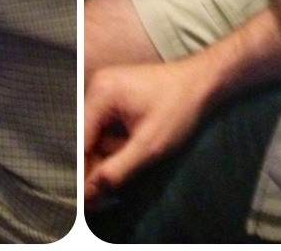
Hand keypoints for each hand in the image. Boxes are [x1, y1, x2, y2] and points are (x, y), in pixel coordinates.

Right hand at [84, 57, 214, 204]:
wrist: (201, 82)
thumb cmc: (177, 110)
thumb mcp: (149, 146)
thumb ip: (117, 170)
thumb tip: (88, 192)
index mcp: (100, 93)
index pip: (80, 140)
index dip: (84, 170)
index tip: (88, 198)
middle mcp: (96, 85)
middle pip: (87, 136)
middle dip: (104, 157)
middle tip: (124, 173)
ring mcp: (104, 87)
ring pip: (97, 131)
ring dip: (114, 148)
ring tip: (140, 148)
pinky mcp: (114, 92)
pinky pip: (106, 123)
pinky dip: (119, 138)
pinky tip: (137, 139)